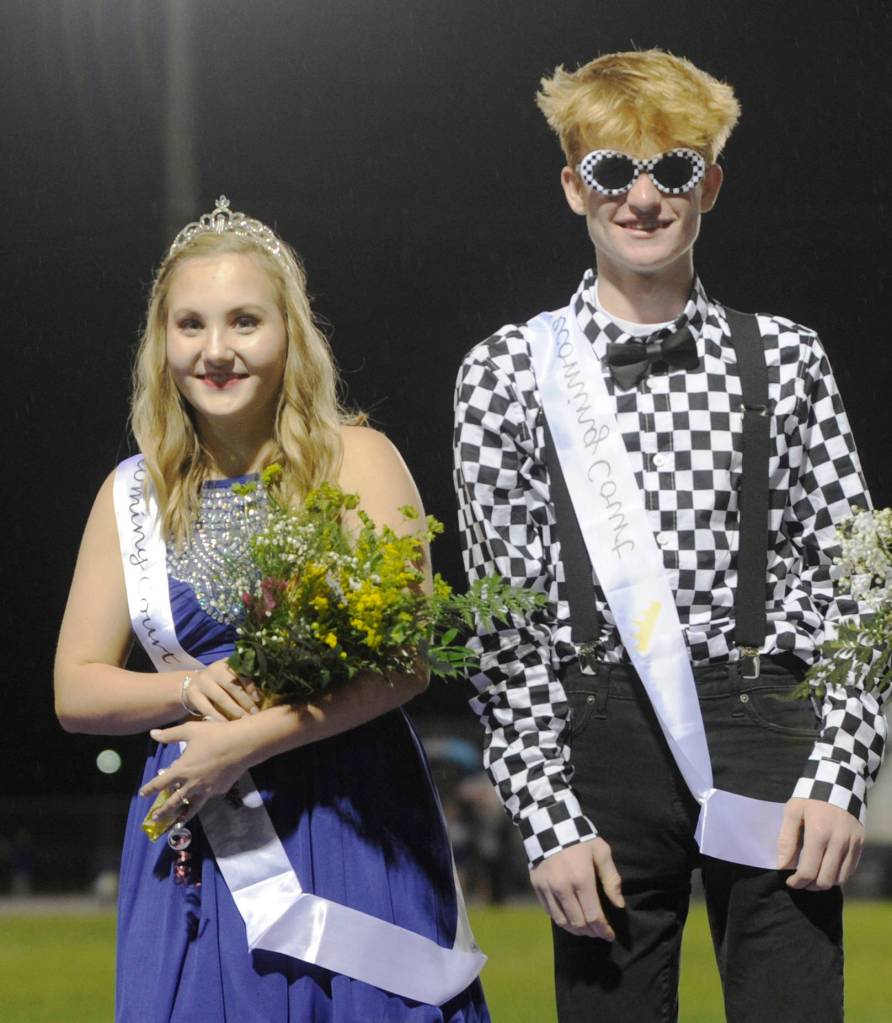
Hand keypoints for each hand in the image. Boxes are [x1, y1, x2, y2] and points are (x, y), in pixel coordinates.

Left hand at [138, 719, 252, 827]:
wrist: (242, 745)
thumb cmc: (215, 735)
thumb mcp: (190, 730)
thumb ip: (170, 735)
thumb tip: (153, 734)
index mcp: (182, 770)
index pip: (160, 783)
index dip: (150, 789)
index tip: (142, 794)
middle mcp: (192, 783)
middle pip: (174, 801)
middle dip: (163, 810)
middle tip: (155, 817)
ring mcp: (207, 789)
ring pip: (192, 806)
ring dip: (182, 815)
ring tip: (176, 824)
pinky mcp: (220, 789)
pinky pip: (208, 795)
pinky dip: (203, 797)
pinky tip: (204, 795)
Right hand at [182, 658, 260, 721]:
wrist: (193, 685)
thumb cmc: (220, 683)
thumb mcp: (230, 677)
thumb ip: (244, 681)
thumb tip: (261, 696)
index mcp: (226, 663)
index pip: (240, 671)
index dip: (250, 685)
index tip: (259, 698)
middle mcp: (213, 669)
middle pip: (231, 685)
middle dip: (245, 700)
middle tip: (254, 713)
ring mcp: (201, 681)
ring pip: (220, 697)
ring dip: (234, 710)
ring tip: (244, 720)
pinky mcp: (192, 694)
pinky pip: (207, 708)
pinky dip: (219, 718)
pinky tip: (228, 725)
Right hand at [529, 838, 623, 939]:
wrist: (548, 824)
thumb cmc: (580, 838)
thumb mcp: (601, 852)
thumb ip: (611, 879)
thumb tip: (619, 904)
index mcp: (581, 878)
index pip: (593, 916)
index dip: (603, 930)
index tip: (610, 935)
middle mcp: (562, 887)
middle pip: (578, 923)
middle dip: (592, 932)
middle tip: (599, 932)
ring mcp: (547, 888)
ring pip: (562, 922)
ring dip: (576, 930)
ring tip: (585, 929)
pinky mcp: (537, 886)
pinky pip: (549, 912)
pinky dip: (561, 920)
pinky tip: (570, 918)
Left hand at [777, 797, 863, 889]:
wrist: (839, 783)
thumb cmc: (810, 797)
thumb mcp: (792, 811)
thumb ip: (786, 839)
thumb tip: (783, 866)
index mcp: (819, 833)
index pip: (809, 871)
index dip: (797, 882)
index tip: (790, 882)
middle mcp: (839, 842)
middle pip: (825, 880)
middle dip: (810, 885)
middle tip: (800, 881)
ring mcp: (852, 844)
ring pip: (840, 879)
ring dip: (824, 883)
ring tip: (812, 877)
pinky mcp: (860, 844)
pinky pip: (850, 870)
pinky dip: (838, 875)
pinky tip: (826, 869)